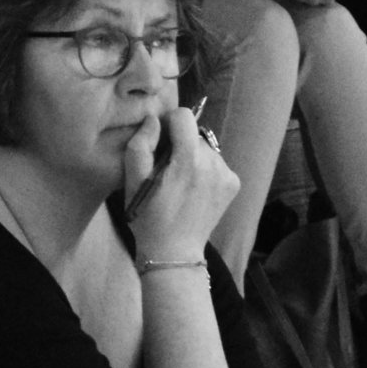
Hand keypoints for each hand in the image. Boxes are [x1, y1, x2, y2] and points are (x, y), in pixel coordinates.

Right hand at [121, 105, 240, 262]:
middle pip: (194, 134)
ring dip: (193, 158)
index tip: (159, 143)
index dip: (168, 124)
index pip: (184, 116)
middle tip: (166, 171)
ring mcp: (227, 174)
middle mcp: (214, 162)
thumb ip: (141, 144)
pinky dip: (205, 170)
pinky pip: (216, 164)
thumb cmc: (148, 216)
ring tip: (180, 183)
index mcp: (189, 158)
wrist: (173, 252)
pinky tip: (194, 190)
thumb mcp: (133, 181)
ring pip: (206, 149)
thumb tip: (154, 120)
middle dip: (180, 145)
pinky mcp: (233, 184)